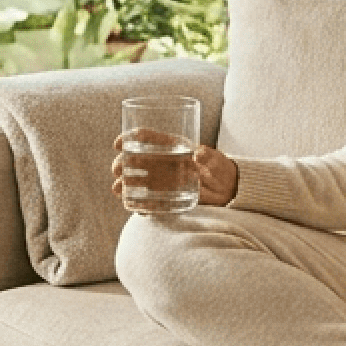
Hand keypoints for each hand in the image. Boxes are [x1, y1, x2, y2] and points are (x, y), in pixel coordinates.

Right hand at [110, 132, 239, 206]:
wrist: (228, 188)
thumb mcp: (215, 159)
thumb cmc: (220, 167)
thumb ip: (208, 156)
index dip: (129, 138)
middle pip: (134, 159)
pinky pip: (148, 200)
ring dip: (124, 185)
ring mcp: (162, 179)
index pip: (145, 137)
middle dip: (121, 163)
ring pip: (136, 180)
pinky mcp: (165, 195)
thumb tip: (198, 153)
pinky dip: (141, 205)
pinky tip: (135, 208)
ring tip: (118, 190)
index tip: (118, 144)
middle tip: (117, 170)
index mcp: (170, 145)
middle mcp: (162, 161)